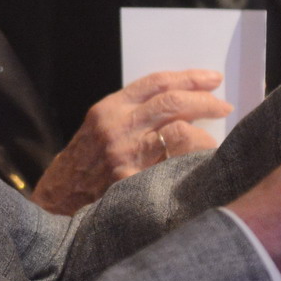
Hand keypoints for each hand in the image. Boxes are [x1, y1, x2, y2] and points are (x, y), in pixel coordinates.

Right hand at [30, 69, 230, 214]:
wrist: (58, 202)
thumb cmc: (84, 165)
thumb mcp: (100, 129)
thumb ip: (132, 114)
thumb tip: (180, 106)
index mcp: (109, 109)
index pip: (157, 83)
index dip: (189, 78)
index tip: (212, 80)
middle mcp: (117, 127)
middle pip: (172, 103)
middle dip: (204, 101)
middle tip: (222, 106)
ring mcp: (126, 155)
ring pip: (179, 131)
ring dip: (204, 134)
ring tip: (213, 138)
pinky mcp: (133, 181)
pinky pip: (174, 164)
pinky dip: (193, 160)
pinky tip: (201, 164)